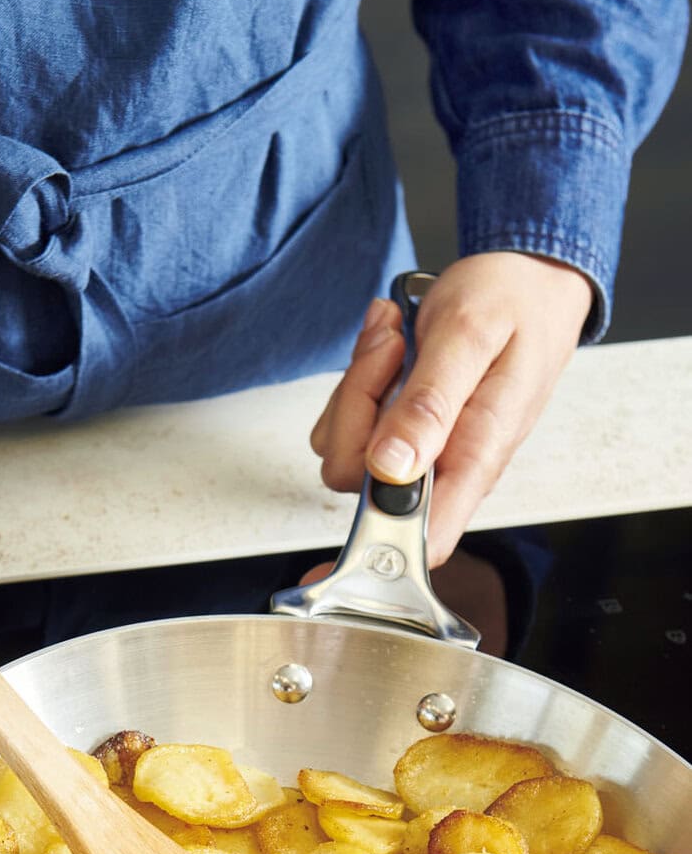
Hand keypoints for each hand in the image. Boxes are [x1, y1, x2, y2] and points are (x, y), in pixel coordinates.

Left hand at [310, 253, 593, 565]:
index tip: (327, 576)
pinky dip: (360, 374)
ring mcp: (415, 446)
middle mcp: (442, 464)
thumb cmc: (514, 304)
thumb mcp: (471, 337)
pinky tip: (393, 342)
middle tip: (392, 351)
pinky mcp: (395, 425)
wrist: (527, 277)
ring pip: (345, 447)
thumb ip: (432, 404)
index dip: (374, 563)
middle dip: (356, 410)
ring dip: (360, 382)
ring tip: (401, 337)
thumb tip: (392, 468)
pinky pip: (346, 418)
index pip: (423, 540)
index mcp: (474, 458)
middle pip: (358, 481)